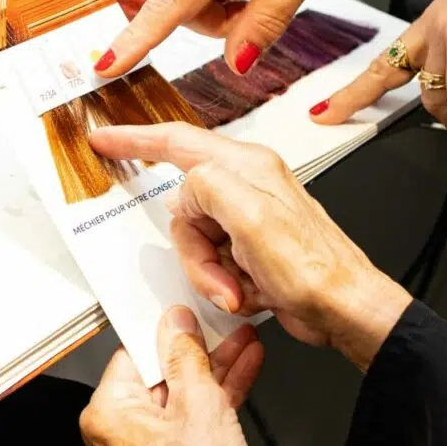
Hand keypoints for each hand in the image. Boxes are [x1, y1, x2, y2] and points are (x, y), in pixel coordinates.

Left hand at [80, 309, 274, 445]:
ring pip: (180, 397)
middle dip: (197, 352)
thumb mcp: (198, 398)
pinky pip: (191, 419)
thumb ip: (186, 354)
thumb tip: (177, 325)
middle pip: (158, 376)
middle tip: (219, 329)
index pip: (130, 356)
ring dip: (214, 371)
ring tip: (241, 343)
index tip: (185, 318)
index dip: (163, 333)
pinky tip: (243, 369)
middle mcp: (118, 436)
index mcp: (106, 416)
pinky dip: (216, 398)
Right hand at [87, 124, 411, 369]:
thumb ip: (207, 187)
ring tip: (241, 289)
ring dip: (210, 273)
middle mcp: (247, 185)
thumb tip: (184, 190)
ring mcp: (248, 218)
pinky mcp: (251, 248)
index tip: (103, 137)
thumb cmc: (312, 267)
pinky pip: (212, 262)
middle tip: (219, 274)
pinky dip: (225, 283)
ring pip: (194, 241)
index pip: (177, 141)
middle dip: (193, 250)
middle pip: (183, 208)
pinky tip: (252, 291)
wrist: (343, 308)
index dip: (135, 139)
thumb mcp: (251, 218)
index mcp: (246, 166)